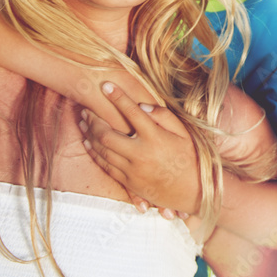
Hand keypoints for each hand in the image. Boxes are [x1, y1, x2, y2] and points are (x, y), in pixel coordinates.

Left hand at [79, 82, 200, 216]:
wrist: (193, 192)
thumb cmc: (190, 158)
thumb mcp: (184, 133)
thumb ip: (164, 116)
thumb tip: (142, 105)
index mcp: (155, 138)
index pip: (132, 113)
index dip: (118, 97)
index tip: (106, 84)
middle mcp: (141, 154)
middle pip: (107, 133)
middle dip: (94, 119)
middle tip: (86, 108)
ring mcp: (132, 170)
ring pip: (102, 150)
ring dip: (89, 134)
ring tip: (83, 122)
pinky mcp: (128, 182)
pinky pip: (104, 166)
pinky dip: (94, 153)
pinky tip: (88, 143)